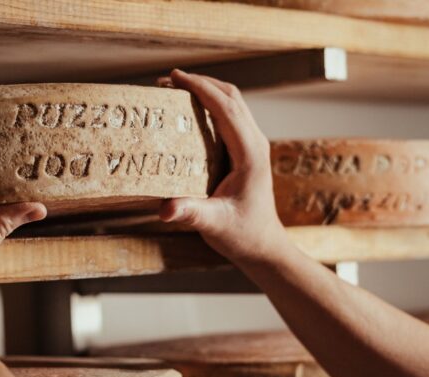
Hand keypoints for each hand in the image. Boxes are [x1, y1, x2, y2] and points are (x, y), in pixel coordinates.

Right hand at [158, 69, 288, 262]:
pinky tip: (186, 111)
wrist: (263, 246)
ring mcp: (252, 145)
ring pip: (231, 103)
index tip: (176, 77)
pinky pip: (228, 116)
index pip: (227, 109)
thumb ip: (191, 213)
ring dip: (205, 90)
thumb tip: (165, 208)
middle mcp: (254, 143)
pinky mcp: (245, 150)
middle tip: (167, 81)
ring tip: (173, 89)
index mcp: (250, 154)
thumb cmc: (242, 235)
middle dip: (200, 83)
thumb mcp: (214, 225)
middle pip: (231, 97)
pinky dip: (208, 105)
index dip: (201, 88)